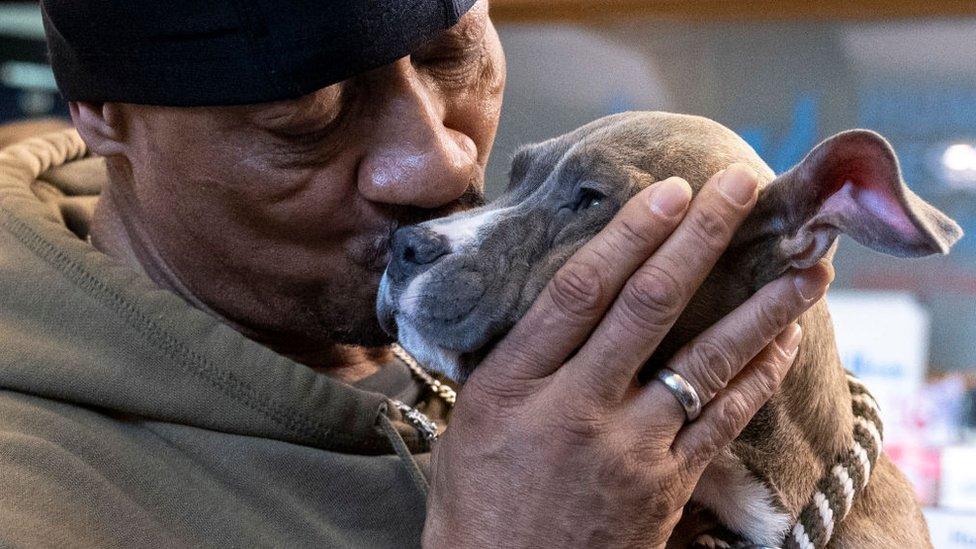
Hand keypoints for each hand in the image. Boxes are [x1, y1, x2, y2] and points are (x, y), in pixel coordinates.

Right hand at [422, 165, 832, 547]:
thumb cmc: (480, 494)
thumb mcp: (474, 414)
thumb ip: (518, 353)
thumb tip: (567, 289)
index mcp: (515, 383)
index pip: (580, 291)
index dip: (630, 236)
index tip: (669, 192)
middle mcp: (576, 408)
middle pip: (648, 308)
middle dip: (699, 241)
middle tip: (738, 189)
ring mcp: (628, 449)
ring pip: (704, 363)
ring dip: (760, 308)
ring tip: (806, 267)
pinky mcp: (666, 484)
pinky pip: (723, 422)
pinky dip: (757, 377)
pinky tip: (784, 342)